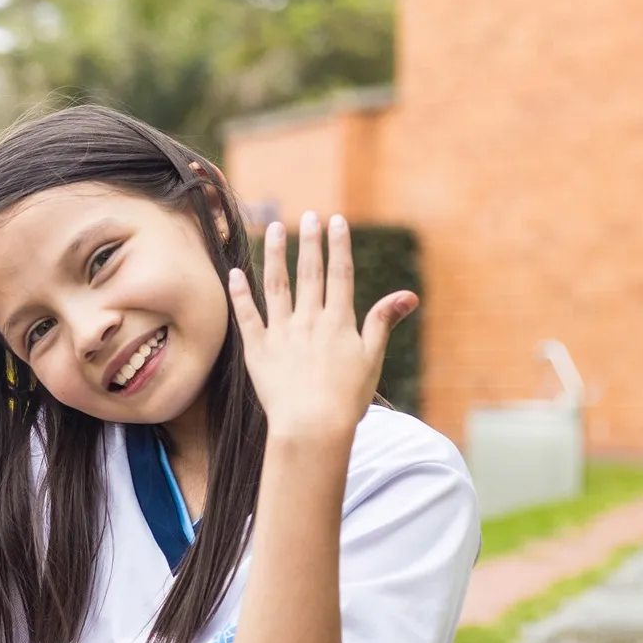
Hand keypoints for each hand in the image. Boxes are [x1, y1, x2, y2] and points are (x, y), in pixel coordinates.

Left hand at [228, 212, 416, 442]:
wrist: (312, 426)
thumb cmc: (347, 398)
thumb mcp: (372, 358)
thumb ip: (383, 321)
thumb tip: (408, 295)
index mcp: (339, 321)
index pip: (340, 274)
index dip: (338, 246)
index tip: (336, 221)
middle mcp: (309, 321)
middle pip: (309, 273)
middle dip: (310, 242)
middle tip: (309, 215)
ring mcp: (282, 333)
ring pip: (276, 286)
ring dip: (274, 255)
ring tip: (272, 229)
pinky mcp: (258, 350)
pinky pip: (247, 316)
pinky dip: (240, 294)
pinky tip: (234, 273)